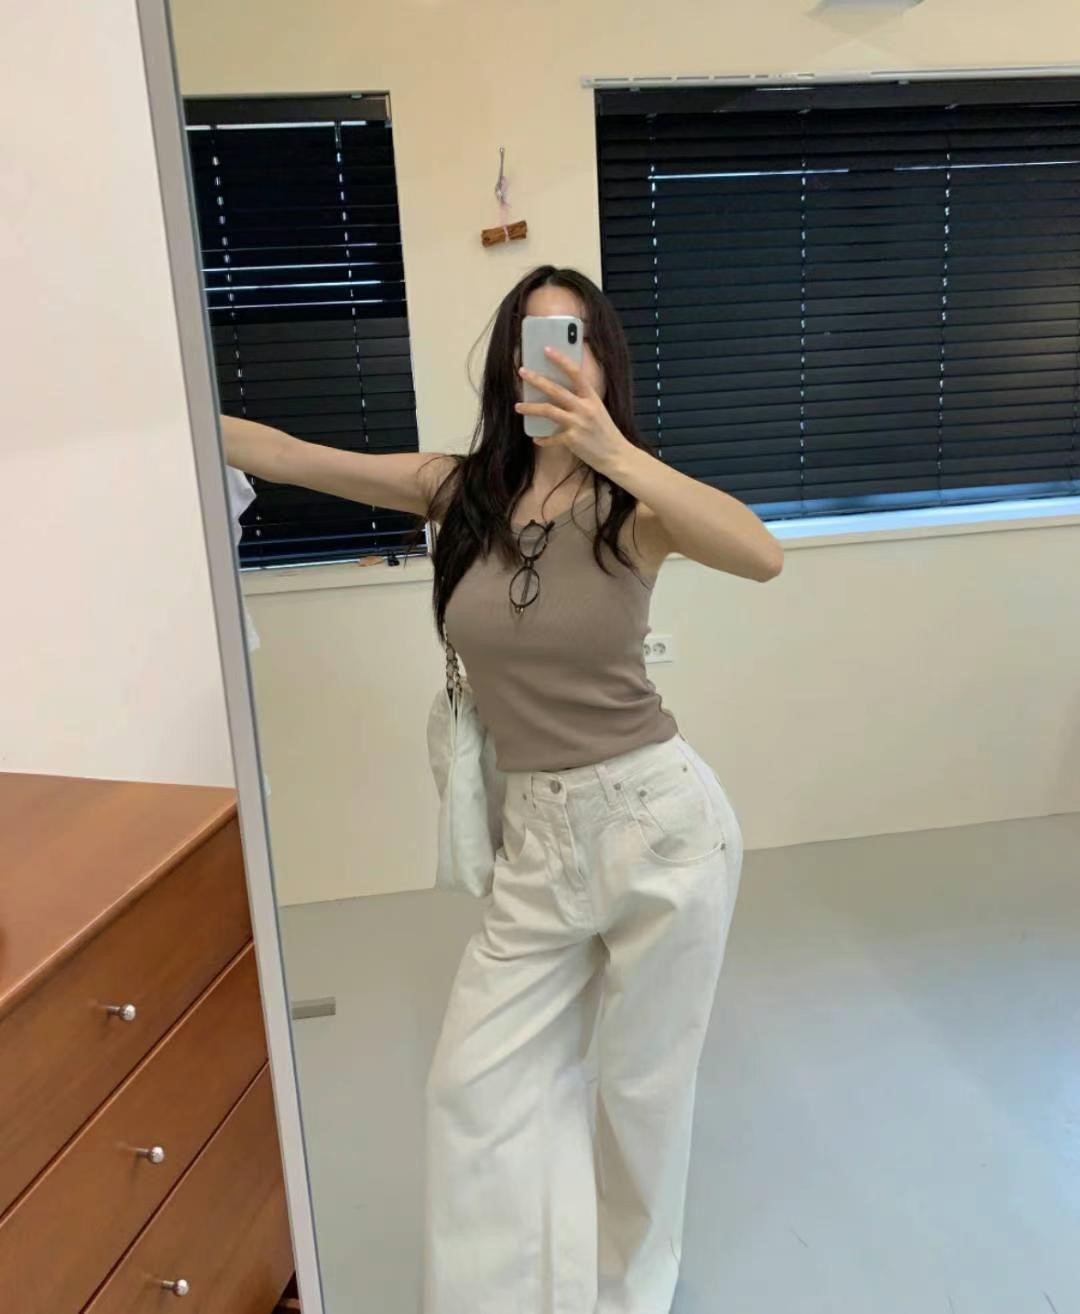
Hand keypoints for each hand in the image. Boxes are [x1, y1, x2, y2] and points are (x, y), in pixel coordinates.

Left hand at [515, 349, 631, 475]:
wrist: (616, 456)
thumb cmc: (606, 433)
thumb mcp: (598, 410)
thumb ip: (582, 401)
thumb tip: (560, 392)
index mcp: (592, 398)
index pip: (575, 373)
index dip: (560, 360)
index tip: (547, 350)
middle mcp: (585, 408)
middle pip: (556, 390)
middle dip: (537, 380)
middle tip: (522, 372)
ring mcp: (578, 424)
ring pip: (548, 411)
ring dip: (530, 408)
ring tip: (518, 406)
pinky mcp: (572, 440)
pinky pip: (551, 438)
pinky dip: (542, 439)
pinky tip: (537, 438)